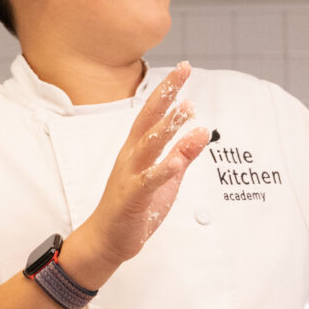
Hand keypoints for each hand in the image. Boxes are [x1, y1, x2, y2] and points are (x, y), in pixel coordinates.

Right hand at [68, 62, 208, 277]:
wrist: (106, 239)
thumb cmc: (134, 207)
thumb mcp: (166, 177)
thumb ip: (183, 154)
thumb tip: (202, 130)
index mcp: (137, 149)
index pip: (153, 113)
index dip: (168, 91)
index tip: (183, 69)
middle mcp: (131, 156)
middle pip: (148, 119)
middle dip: (166, 94)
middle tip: (182, 71)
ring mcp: (130, 175)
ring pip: (148, 145)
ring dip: (167, 127)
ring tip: (186, 109)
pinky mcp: (132, 197)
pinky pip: (148, 181)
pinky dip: (162, 170)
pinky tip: (176, 161)